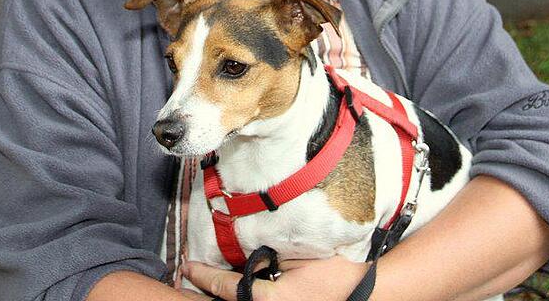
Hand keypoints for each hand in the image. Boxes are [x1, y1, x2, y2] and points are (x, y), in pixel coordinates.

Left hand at [183, 256, 369, 300]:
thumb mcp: (297, 253)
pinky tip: (235, 285)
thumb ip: (266, 254)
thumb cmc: (334, 269)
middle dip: (210, 288)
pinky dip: (245, 294)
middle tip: (190, 274)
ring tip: (206, 279)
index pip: (225, 287)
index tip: (186, 266)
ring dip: (227, 292)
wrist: (363, 289)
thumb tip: (242, 253)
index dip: (202, 275)